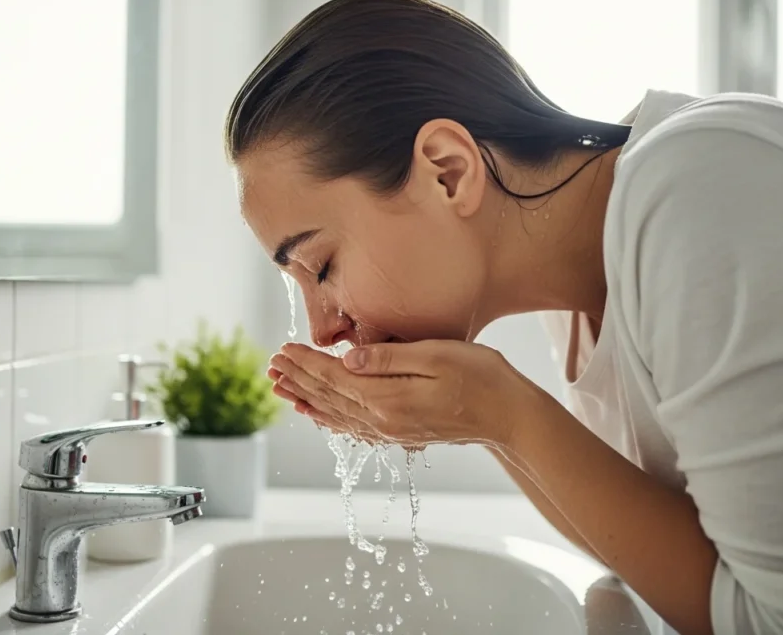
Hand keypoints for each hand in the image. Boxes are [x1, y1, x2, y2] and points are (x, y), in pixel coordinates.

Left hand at [267, 340, 532, 448]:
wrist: (510, 416)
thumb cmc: (481, 377)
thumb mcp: (437, 355)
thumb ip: (389, 357)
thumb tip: (347, 357)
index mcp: (388, 398)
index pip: (334, 378)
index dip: (306, 363)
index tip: (281, 349)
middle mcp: (384, 421)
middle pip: (329, 398)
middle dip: (298, 379)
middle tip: (271, 365)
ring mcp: (392, 431)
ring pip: (336, 416)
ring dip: (307, 400)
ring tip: (282, 389)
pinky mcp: (402, 434)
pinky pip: (354, 429)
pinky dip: (330, 419)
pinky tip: (320, 414)